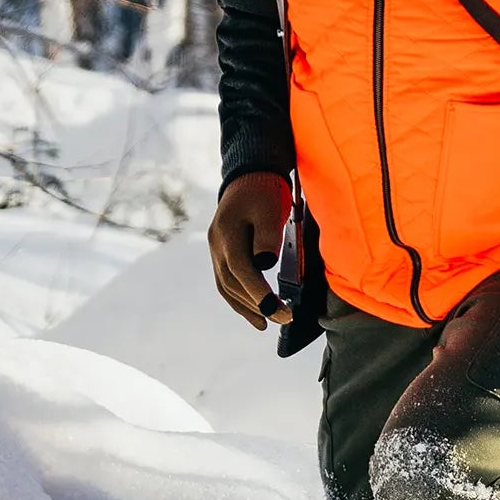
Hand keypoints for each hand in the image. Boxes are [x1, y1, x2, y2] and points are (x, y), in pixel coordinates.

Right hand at [208, 172, 293, 330]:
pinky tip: (253, 311)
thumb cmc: (262, 191)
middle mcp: (216, 245)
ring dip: (246, 307)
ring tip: (266, 323)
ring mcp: (215, 250)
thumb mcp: (269, 208)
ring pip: (226, 287)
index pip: (241, 270)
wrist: (248, 176)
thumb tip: (265, 263)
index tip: (277, 310)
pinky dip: (239, 300)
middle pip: (233, 283)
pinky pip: (226, 282)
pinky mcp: (221, 253)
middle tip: (284, 318)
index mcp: (227, 234)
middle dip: (257, 305)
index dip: (258, 293)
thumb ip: (267, 234)